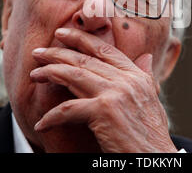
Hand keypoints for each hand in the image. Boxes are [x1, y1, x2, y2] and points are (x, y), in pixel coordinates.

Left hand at [30, 27, 176, 152]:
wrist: (156, 158)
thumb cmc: (152, 135)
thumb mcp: (152, 100)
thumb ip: (145, 77)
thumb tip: (147, 56)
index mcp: (137, 76)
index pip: (105, 50)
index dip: (81, 39)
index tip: (62, 34)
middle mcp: (127, 80)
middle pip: (85, 60)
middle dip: (57, 53)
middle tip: (38, 52)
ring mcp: (115, 94)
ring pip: (74, 76)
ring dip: (50, 73)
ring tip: (34, 74)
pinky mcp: (104, 112)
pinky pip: (68, 109)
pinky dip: (52, 117)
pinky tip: (42, 124)